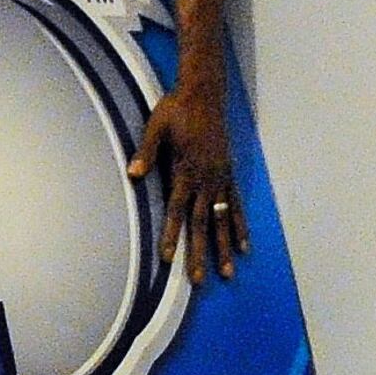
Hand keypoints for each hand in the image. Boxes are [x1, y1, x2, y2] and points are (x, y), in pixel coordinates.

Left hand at [128, 78, 246, 282]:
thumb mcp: (156, 127)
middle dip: (199, 253)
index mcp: (186, 170)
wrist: (205, 93)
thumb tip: (132, 173)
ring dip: (223, 247)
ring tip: (227, 273)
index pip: (177, 211)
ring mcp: (221, 178)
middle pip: (201, 224)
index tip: (168, 259)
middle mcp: (207, 179)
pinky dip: (239, 226)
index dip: (172, 235)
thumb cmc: (176, 109)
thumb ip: (146, 152)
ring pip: (222, 221)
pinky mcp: (229, 173)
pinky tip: (243, 246)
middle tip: (197, 281)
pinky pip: (236, 205)